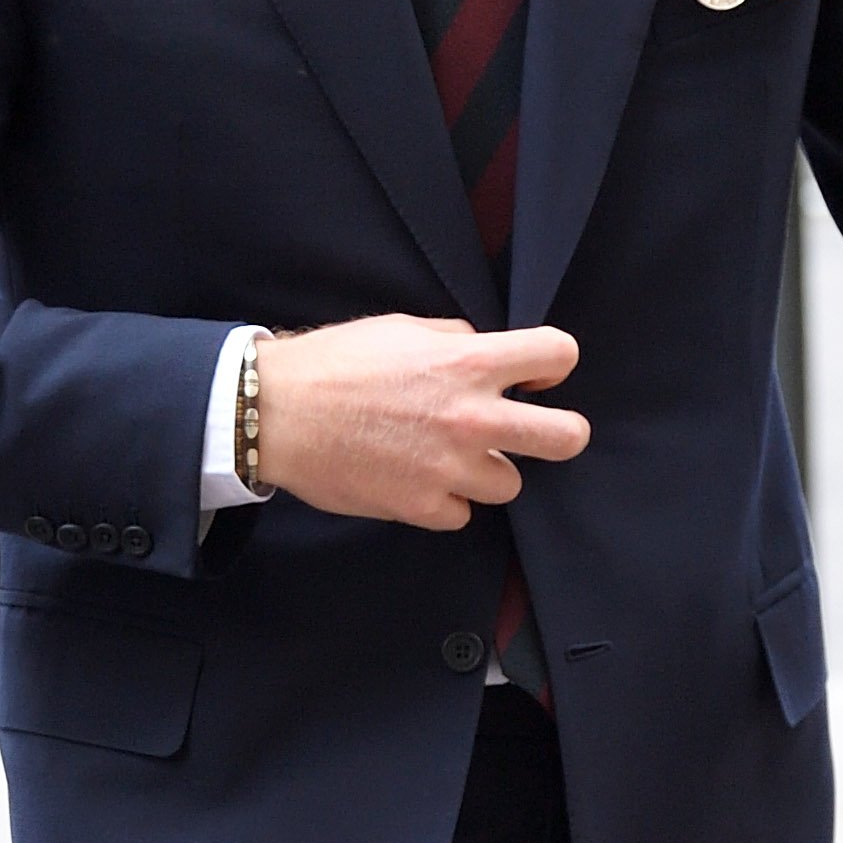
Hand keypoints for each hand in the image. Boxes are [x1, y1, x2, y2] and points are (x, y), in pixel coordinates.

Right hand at [255, 313, 588, 528]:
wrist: (276, 414)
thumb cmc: (333, 364)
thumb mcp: (402, 328)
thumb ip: (455, 340)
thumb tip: (481, 351)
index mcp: (469, 363)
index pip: (558, 354)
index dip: (554, 364)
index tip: (535, 376)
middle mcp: (471, 417)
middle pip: (566, 437)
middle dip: (562, 432)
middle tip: (535, 431)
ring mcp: (449, 468)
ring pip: (510, 484)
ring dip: (487, 471)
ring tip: (450, 457)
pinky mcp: (421, 507)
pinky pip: (461, 513)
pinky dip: (446, 501)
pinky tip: (418, 480)